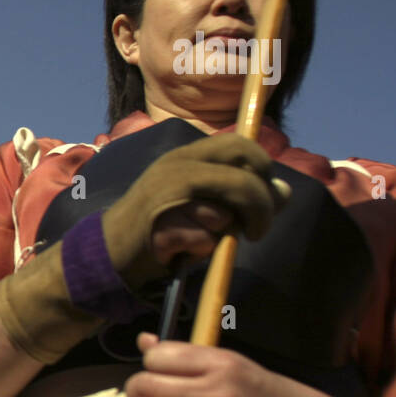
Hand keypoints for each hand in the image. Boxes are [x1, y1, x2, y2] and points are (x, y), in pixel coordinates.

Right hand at [103, 133, 289, 285]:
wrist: (111, 247)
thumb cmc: (163, 221)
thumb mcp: (203, 198)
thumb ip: (241, 191)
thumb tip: (284, 191)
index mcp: (189, 155)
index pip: (242, 145)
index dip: (263, 169)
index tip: (265, 195)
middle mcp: (178, 168)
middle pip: (244, 179)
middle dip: (261, 207)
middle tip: (256, 230)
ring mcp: (167, 196)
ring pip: (223, 215)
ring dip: (222, 233)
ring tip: (202, 237)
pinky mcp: (161, 227)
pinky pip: (204, 241)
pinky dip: (202, 251)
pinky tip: (184, 250)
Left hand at [120, 332, 320, 396]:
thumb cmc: (274, 396)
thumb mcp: (236, 365)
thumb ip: (189, 356)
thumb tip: (144, 342)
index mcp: (222, 363)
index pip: (156, 357)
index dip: (148, 364)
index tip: (155, 372)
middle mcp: (216, 393)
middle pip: (144, 386)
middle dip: (135, 392)